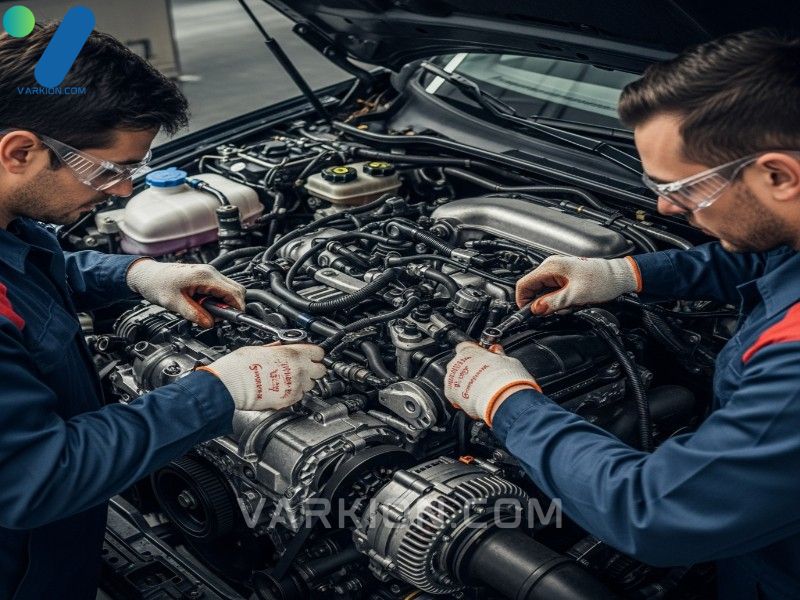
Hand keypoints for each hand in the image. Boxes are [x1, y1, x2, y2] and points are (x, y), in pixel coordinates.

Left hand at [126, 259, 245, 327]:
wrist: (148, 275)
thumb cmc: (157, 284)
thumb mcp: (175, 304)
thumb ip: (195, 315)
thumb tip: (210, 323)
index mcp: (205, 277)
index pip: (234, 293)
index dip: (237, 308)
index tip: (234, 320)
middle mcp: (210, 272)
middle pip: (237, 290)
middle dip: (232, 306)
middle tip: (216, 317)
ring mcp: (209, 273)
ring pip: (230, 289)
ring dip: (224, 303)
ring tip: (207, 310)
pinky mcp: (205, 277)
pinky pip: (221, 288)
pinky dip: (218, 299)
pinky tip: (204, 304)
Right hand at [198, 344, 326, 410]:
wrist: (232, 385)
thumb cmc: (241, 365)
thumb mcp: (262, 348)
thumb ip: (279, 348)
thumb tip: (282, 347)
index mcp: (293, 353)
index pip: (319, 352)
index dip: (315, 353)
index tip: (310, 354)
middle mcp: (298, 370)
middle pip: (321, 370)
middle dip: (314, 369)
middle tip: (303, 367)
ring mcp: (295, 386)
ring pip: (311, 384)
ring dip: (305, 381)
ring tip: (290, 379)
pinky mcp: (289, 400)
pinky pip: (300, 396)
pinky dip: (295, 393)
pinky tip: (283, 388)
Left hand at [445, 342, 538, 425]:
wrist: (499, 398)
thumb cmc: (504, 378)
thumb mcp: (506, 360)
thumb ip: (498, 354)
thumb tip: (498, 351)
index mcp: (468, 350)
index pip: (466, 346)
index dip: (475, 352)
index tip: (483, 358)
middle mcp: (456, 362)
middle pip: (460, 362)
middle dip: (470, 368)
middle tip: (484, 375)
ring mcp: (452, 379)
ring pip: (456, 378)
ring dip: (465, 382)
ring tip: (481, 389)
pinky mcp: (450, 394)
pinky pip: (454, 393)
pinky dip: (461, 396)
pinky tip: (474, 399)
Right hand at [516, 256, 641, 314]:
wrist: (619, 276)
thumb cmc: (603, 281)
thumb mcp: (575, 296)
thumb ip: (552, 303)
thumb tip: (536, 309)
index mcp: (551, 267)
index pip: (524, 284)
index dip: (523, 301)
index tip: (529, 313)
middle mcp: (551, 266)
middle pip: (532, 288)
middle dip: (540, 303)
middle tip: (554, 310)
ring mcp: (558, 271)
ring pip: (543, 291)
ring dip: (551, 302)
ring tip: (567, 304)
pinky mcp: (564, 276)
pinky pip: (553, 290)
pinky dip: (558, 299)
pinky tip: (570, 301)